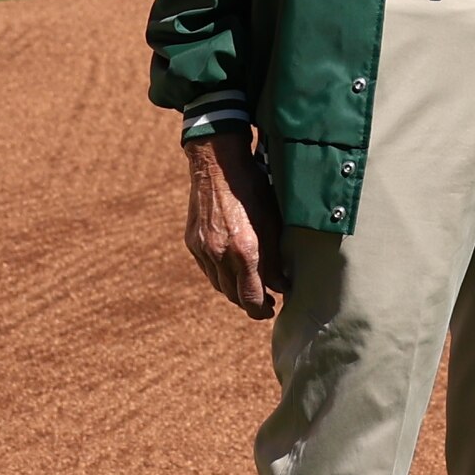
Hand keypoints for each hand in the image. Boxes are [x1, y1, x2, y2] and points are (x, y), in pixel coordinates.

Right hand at [184, 123, 279, 320]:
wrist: (217, 165)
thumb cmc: (252, 189)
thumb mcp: (271, 222)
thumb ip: (275, 258)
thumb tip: (281, 284)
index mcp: (244, 251)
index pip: (250, 297)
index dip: (261, 309)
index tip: (271, 309)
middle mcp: (219, 255)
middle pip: (233, 295)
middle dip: (249, 302)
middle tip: (264, 300)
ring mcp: (203, 249)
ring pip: (218, 284)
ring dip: (233, 289)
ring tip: (249, 284)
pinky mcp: (192, 242)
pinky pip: (207, 269)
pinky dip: (220, 274)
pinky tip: (231, 267)